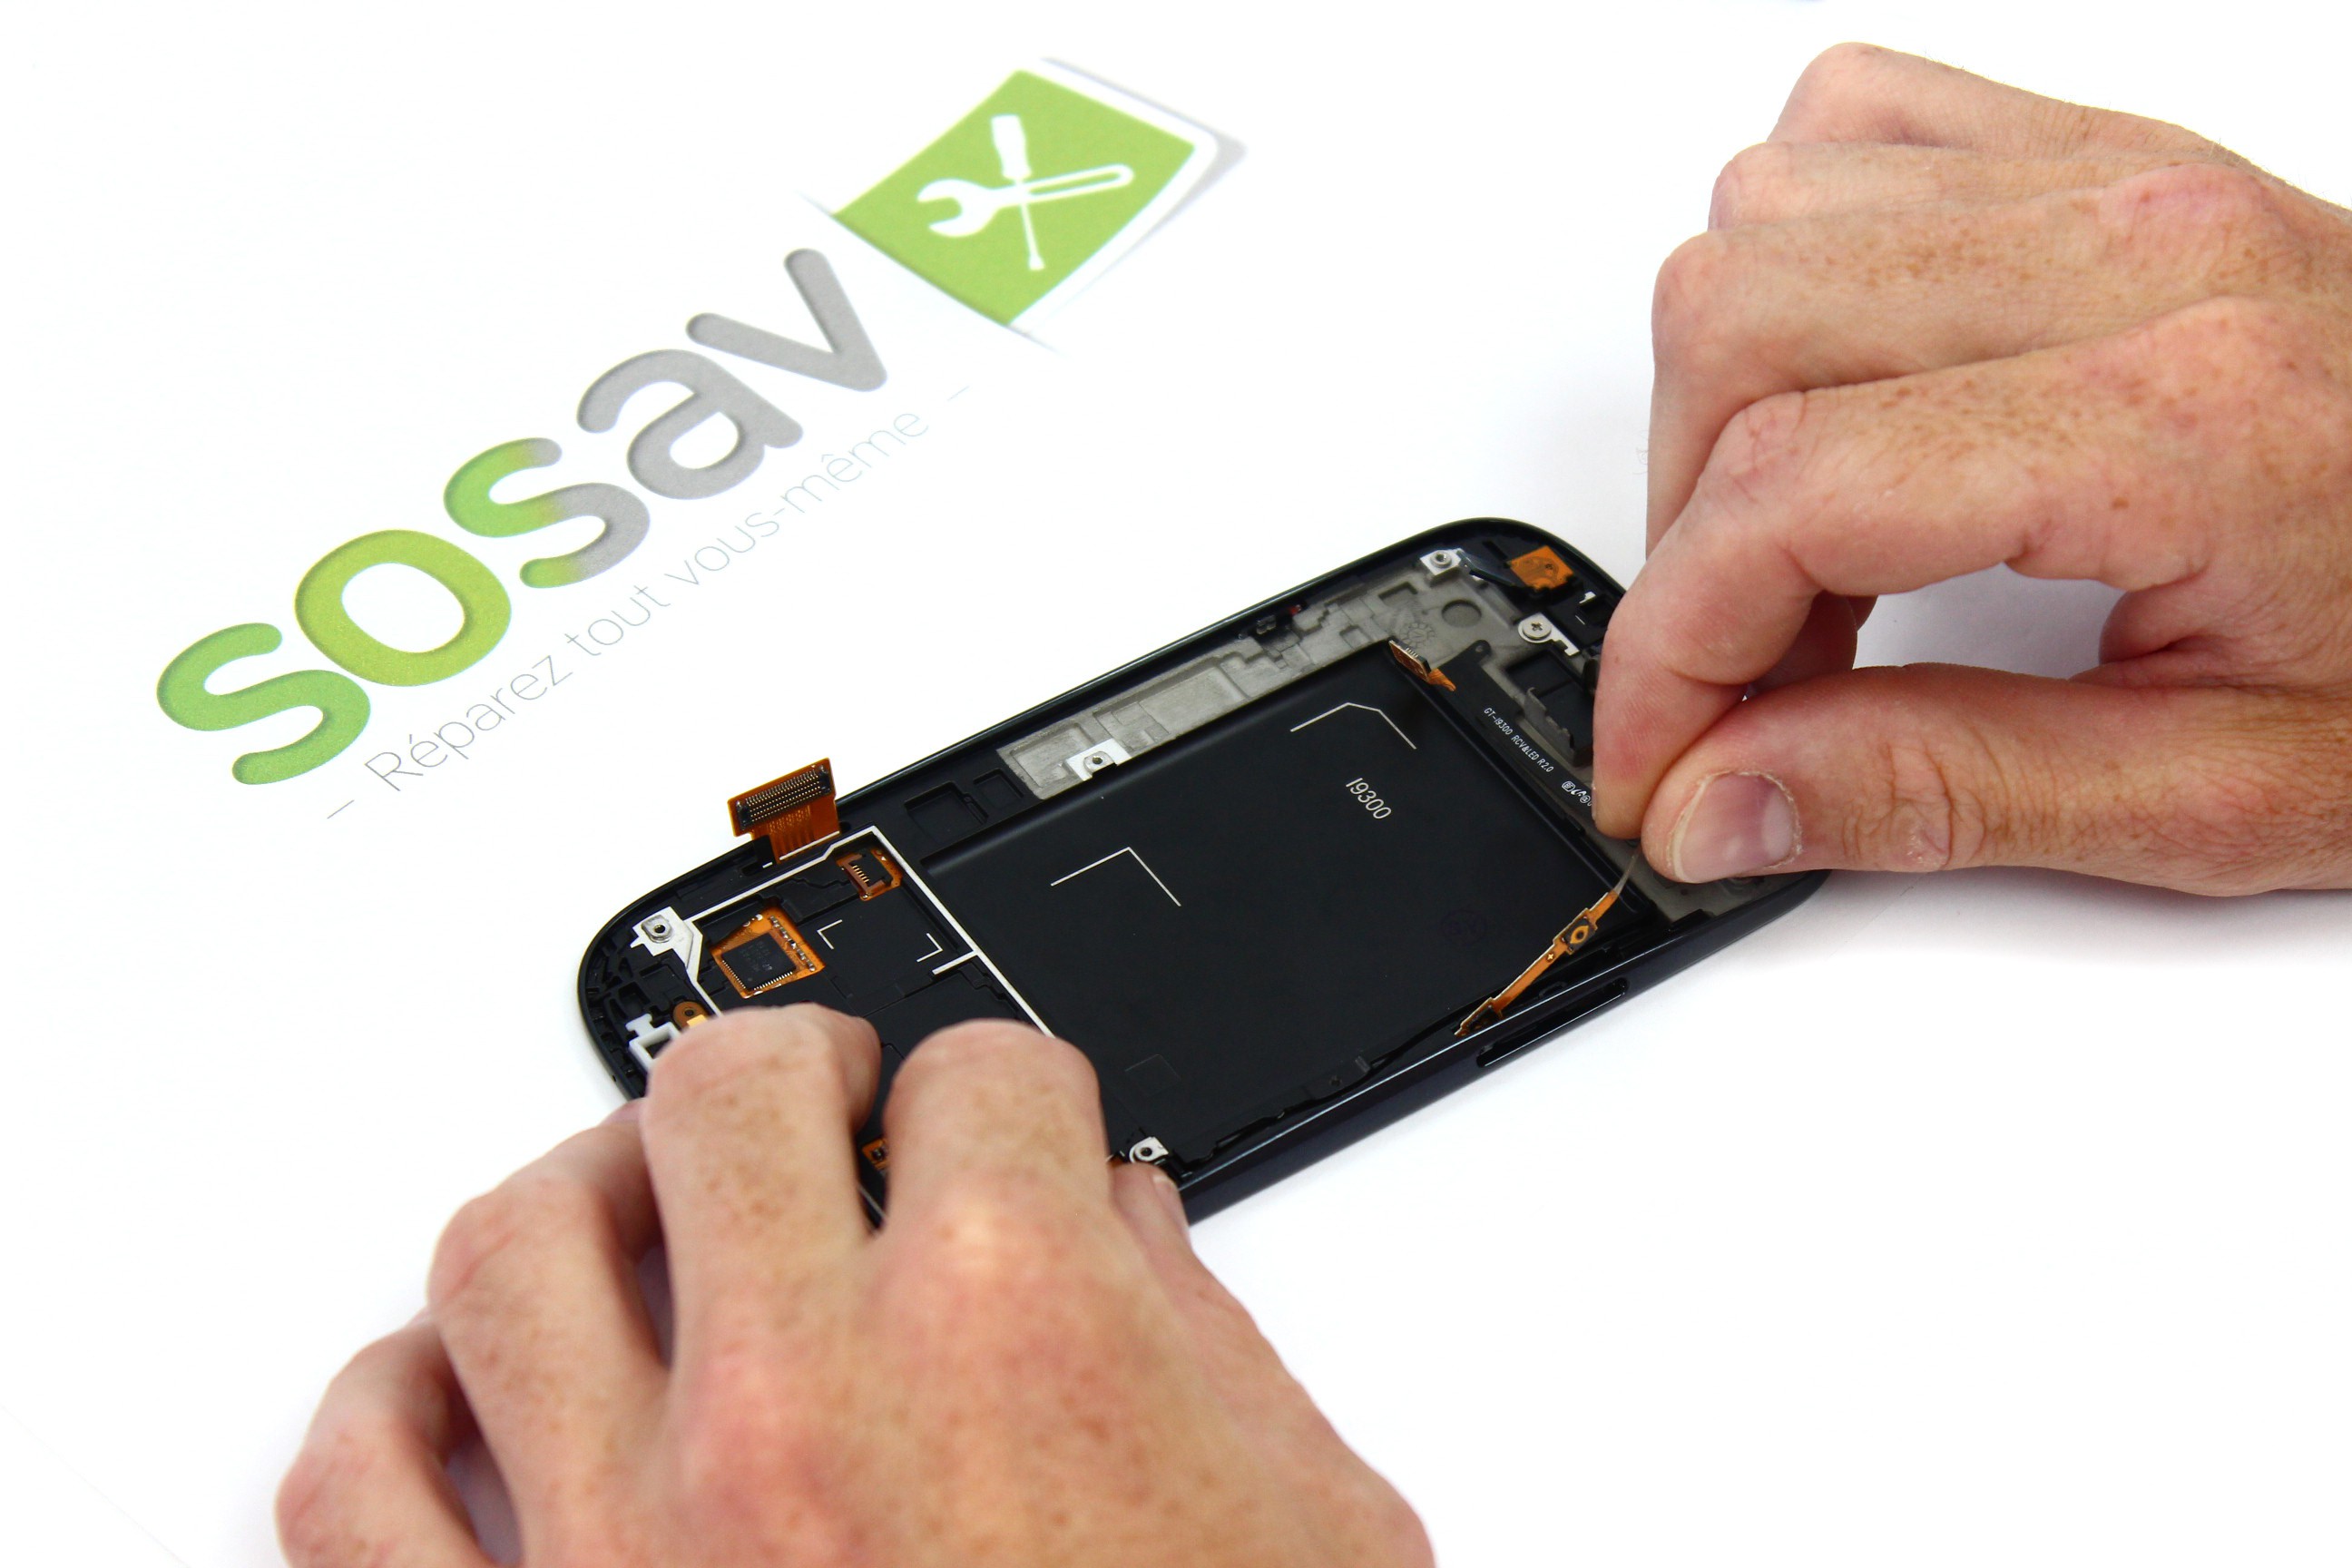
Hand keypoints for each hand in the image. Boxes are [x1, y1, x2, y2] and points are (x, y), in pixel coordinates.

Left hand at [277, 1007, 1430, 1566]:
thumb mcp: (1310, 1532)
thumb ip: (1211, 1342)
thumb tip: (1122, 1229)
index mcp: (1013, 1336)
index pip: (982, 1079)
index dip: (1010, 1093)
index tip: (1006, 1124)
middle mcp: (802, 1409)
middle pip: (730, 1093)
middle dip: (795, 1066)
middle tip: (825, 1097)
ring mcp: (633, 1541)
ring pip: (514, 1249)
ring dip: (581, 1187)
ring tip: (640, 1194)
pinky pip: (361, 1499)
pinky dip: (379, 1411)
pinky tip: (441, 1382)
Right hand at [1594, 43, 2351, 894]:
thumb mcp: (2225, 792)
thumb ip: (1939, 789)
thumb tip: (1720, 797)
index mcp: (2179, 418)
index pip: (1791, 490)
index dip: (1670, 648)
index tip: (1656, 754)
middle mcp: (2136, 251)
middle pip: (1732, 333)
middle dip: (1686, 534)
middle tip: (1751, 668)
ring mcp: (2120, 179)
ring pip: (1759, 221)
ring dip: (1725, 401)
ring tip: (1811, 539)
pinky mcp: (2109, 153)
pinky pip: (1849, 129)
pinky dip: (1793, 254)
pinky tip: (1848, 381)